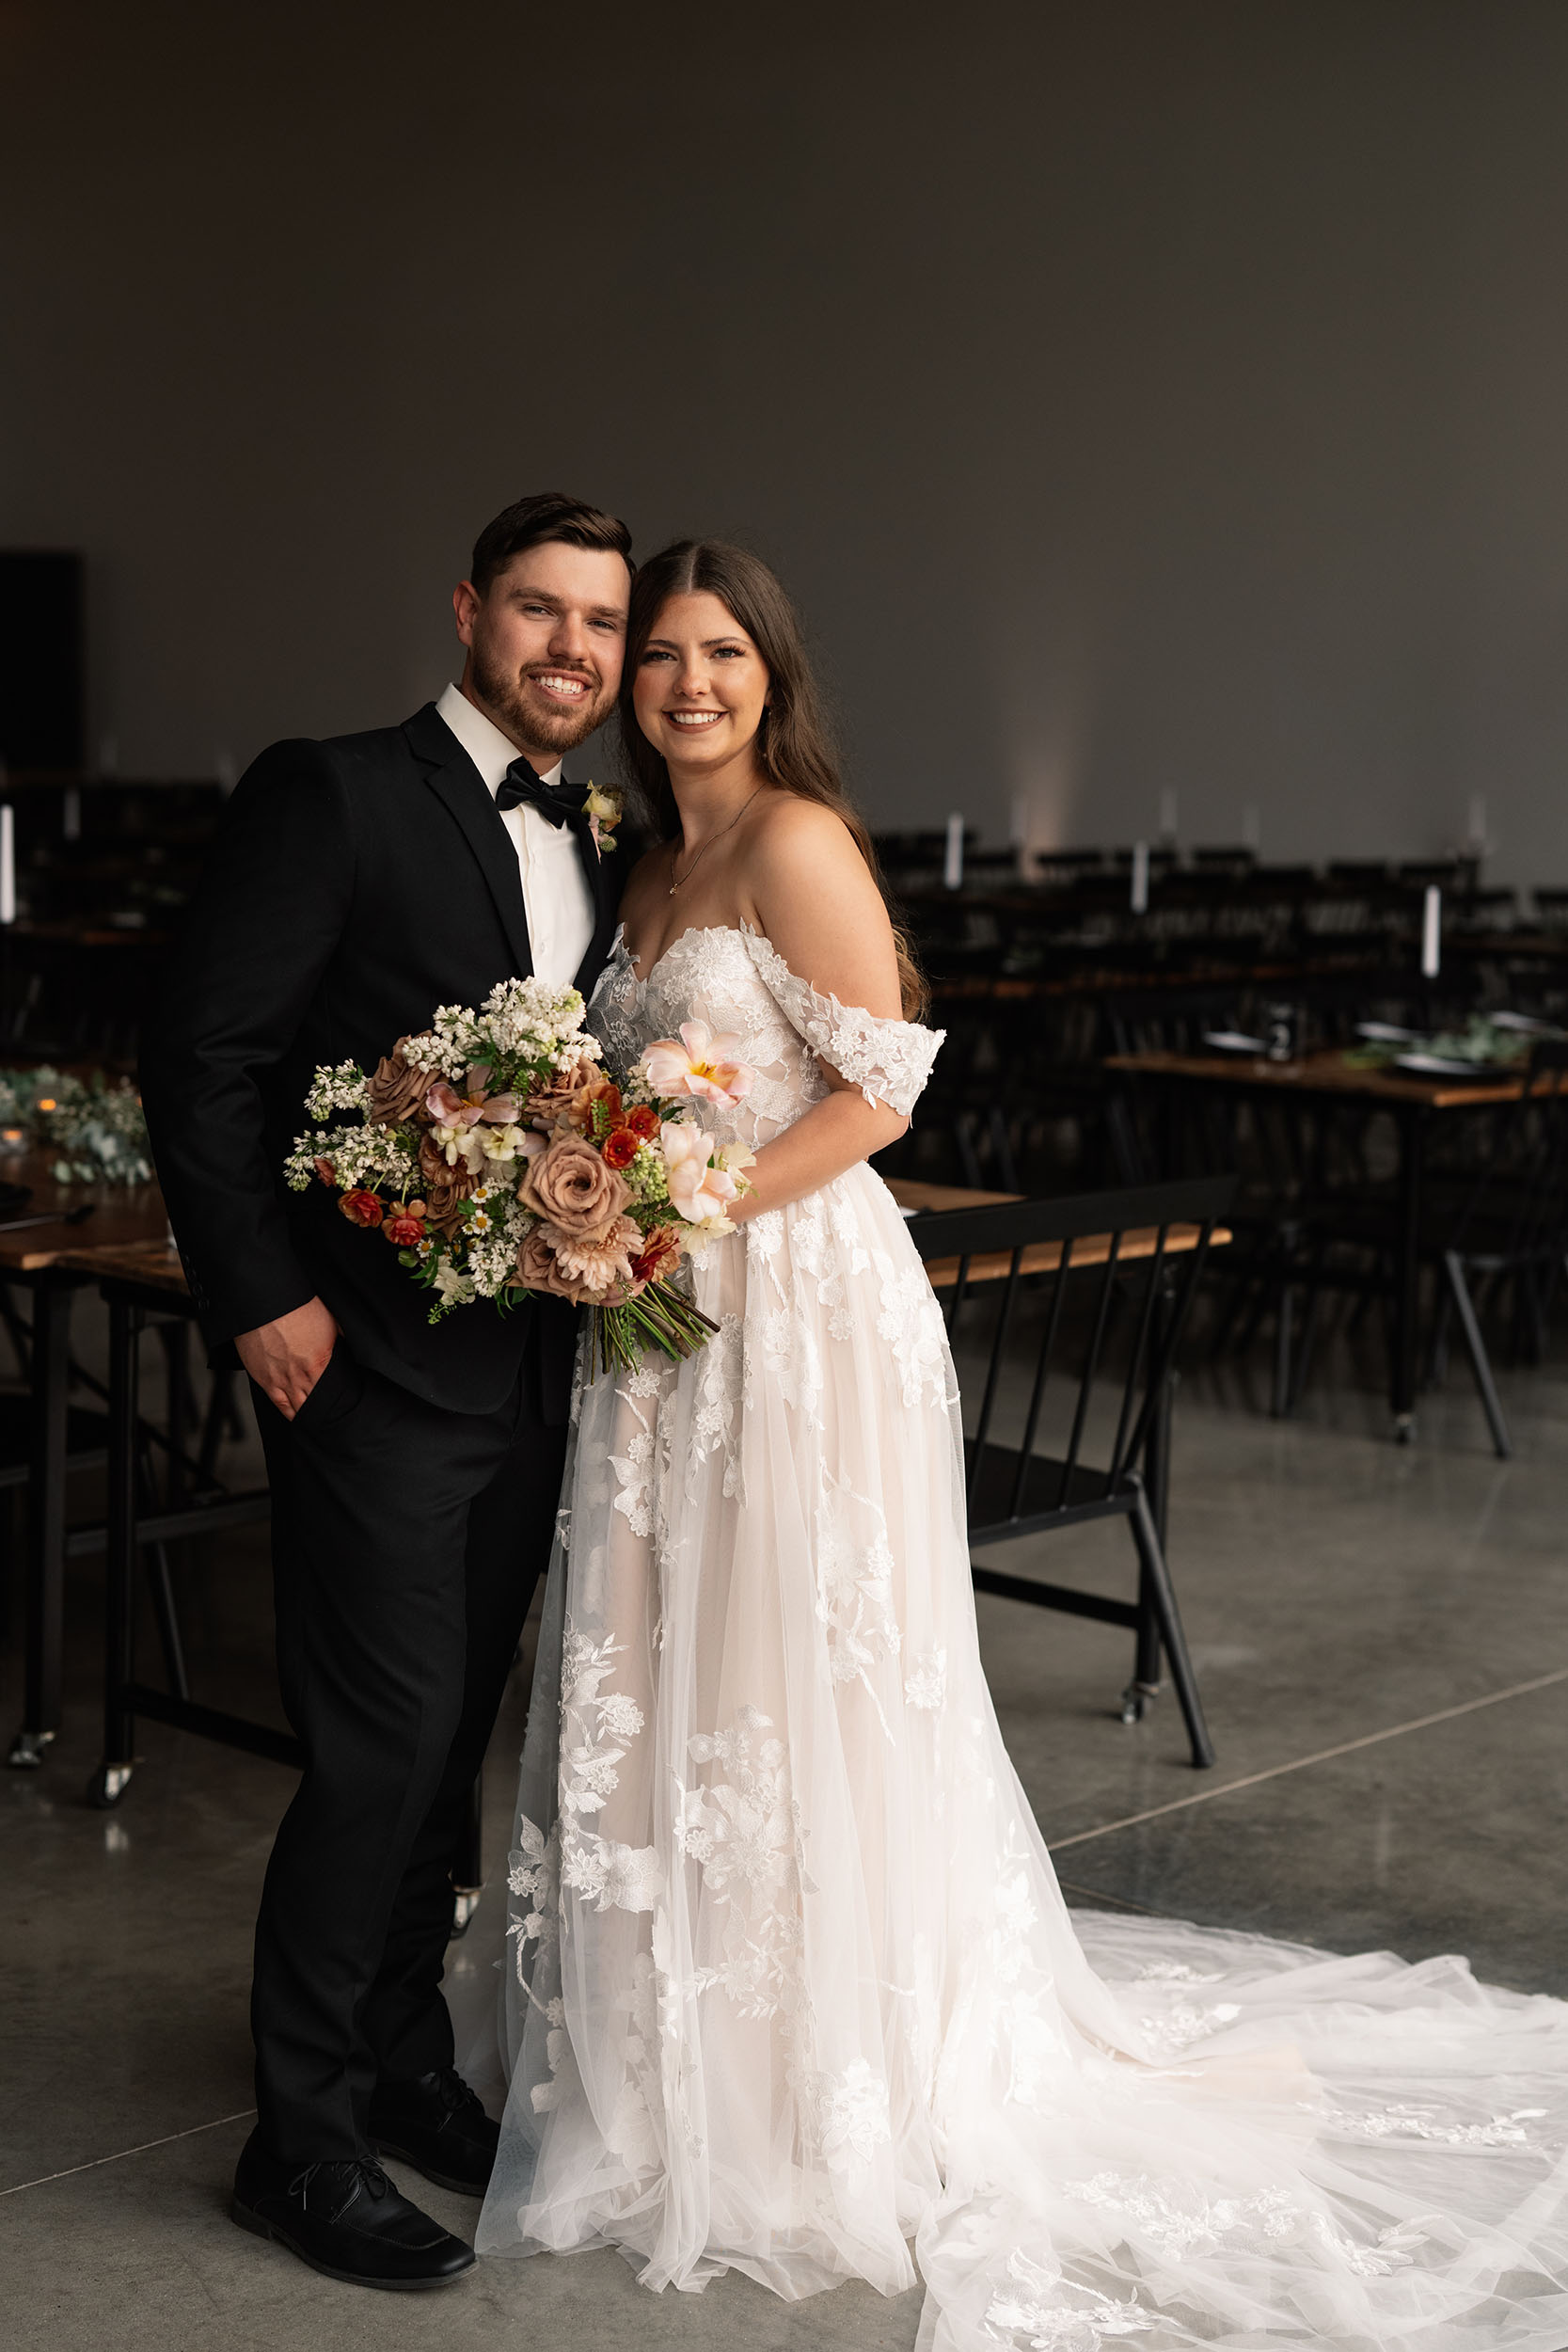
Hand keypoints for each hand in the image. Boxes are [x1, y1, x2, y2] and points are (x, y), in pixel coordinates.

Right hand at [236, 1297, 339, 1419]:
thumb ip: (338, 1340)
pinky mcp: (263, 1379)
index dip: (335, 1401)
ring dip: (305, 1414)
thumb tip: (345, 1347)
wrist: (265, 1303)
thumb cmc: (296, 1307)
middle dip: (322, 1410)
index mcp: (319, 1363)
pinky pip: (277, 1403)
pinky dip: (286, 1411)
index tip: (340, 1406)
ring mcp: (280, 1380)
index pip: (330, 1392)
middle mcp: (300, 1376)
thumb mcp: (329, 1322)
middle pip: (314, 1403)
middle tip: (330, 1417)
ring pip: (296, 1407)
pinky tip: (293, 1416)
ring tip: (314, 1420)